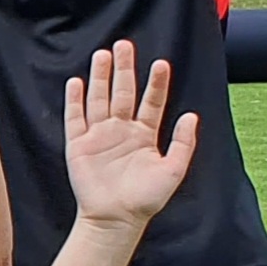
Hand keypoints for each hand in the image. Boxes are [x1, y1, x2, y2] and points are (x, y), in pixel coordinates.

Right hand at [63, 41, 197, 233]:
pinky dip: (75, 100)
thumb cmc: (145, 200)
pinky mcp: (79, 145)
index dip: (157, 83)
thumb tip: (191, 116)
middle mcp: (121, 131)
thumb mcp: (173, 171)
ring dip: (101, 77)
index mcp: (144, 135)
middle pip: (123, 92)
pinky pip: (75, 118)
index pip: (151, 101)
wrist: (115, 219)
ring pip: (99, 99)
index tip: (161, 64)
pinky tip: (76, 82)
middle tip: (125, 45)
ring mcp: (99, 136)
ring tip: (103, 55)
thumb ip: (183, 143)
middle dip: (125, 69)